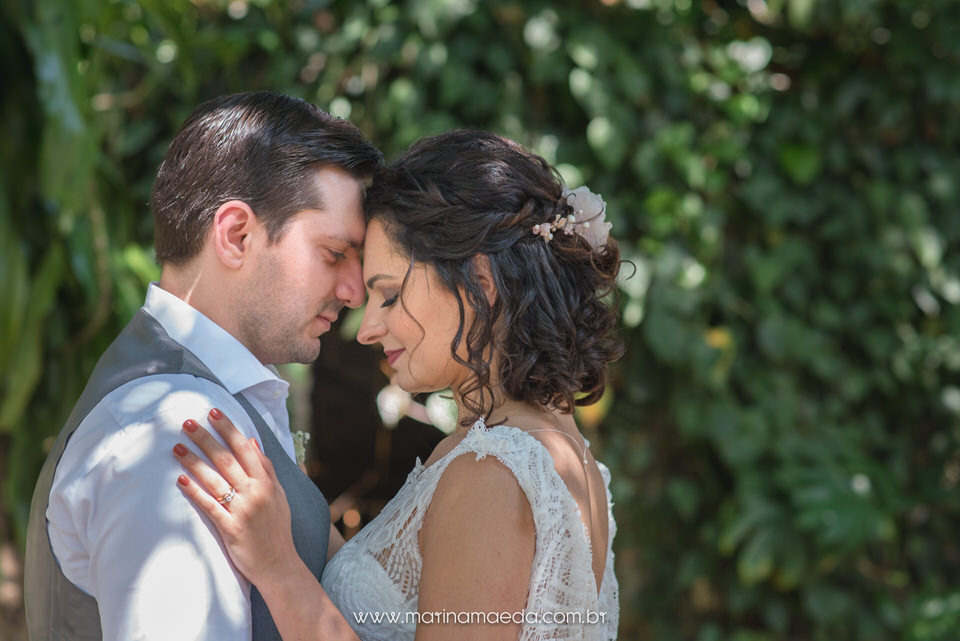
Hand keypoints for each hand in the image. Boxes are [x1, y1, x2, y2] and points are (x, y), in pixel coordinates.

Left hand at [174, 408, 298, 586]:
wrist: (280, 565)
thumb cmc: (277, 529)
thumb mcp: (279, 495)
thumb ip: (266, 468)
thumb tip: (252, 442)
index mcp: (267, 482)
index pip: (245, 448)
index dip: (228, 428)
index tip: (214, 412)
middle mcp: (256, 492)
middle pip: (226, 459)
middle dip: (205, 438)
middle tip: (187, 422)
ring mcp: (243, 510)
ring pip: (214, 480)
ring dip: (194, 461)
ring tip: (176, 448)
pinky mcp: (231, 528)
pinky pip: (209, 506)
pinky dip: (194, 492)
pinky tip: (180, 480)